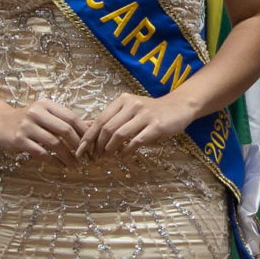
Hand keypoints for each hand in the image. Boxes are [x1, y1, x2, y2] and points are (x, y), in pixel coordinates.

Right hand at [0, 98, 84, 159]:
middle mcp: (37, 112)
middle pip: (65, 129)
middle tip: (85, 156)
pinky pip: (41, 153)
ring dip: (67, 156)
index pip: (71, 117)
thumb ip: (67, 119)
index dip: (84, 132)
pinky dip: (53, 161)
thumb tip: (92, 125)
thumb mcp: (46, 114)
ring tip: (75, 165)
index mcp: (47, 104)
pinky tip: (60, 166)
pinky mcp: (19, 140)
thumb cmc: (27, 119)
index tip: (91, 144)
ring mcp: (27, 126)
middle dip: (78, 145)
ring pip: (54, 143)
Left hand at [78, 91, 193, 157]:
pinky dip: (127, 151)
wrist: (179, 106)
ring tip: (107, 157)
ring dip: (110, 149)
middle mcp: (132, 105)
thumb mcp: (130, 110)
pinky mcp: (156, 126)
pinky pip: (136, 141)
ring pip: (120, 134)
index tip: (80, 150)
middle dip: (98, 145)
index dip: (88, 136)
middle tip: (95, 157)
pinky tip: (123, 157)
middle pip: (107, 128)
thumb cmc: (151, 111)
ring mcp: (145, 115)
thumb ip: (112, 118)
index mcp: (122, 101)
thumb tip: (87, 129)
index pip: (100, 119)